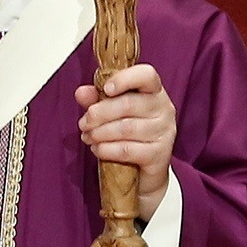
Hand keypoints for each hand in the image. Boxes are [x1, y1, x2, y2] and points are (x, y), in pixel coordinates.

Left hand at [74, 63, 175, 219]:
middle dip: (99, 114)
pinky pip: (128, 149)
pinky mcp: (160, 154)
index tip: (105, 89)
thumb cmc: (130, 135)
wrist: (146, 171)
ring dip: (100, 133)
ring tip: (87, 137)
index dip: (124, 79)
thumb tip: (81, 92)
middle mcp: (164, 109)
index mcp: (154, 91)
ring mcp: (165, 132)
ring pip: (126, 128)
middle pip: (128, 104)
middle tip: (83, 123)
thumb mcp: (113, 113)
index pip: (146, 75)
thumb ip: (97, 100)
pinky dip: (107, 149)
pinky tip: (97, 149)